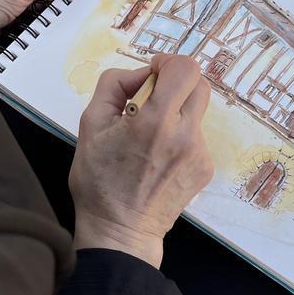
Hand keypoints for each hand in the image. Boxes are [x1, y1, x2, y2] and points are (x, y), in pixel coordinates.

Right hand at [68, 55, 215, 267]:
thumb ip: (113, 86)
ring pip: (196, 112)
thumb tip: (141, 75)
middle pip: (200, 85)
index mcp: (155, 121)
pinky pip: (197, 136)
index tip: (152, 74)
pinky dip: (179, 137)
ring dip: (176, 113)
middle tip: (153, 100)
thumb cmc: (99, 181)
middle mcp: (184, 135)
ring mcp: (199, 153)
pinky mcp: (205, 168)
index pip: (185, 69)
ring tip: (149, 139)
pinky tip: (157, 158)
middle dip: (177, 84)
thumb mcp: (89, 125)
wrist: (120, 231)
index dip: (168, 63)